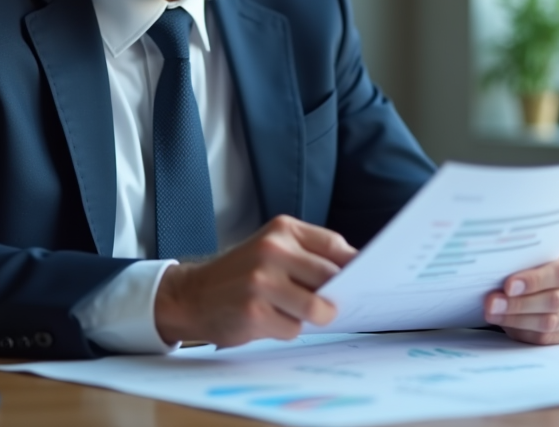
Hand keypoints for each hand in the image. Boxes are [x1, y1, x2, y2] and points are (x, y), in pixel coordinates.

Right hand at [154, 215, 356, 346]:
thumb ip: (308, 256)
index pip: (335, 246)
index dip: (354, 266)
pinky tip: (266, 320)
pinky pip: (293, 328)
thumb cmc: (241, 275)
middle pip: (331, 278)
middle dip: (334, 296)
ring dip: (311, 317)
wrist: (192, 294)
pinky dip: (286, 329)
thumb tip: (355, 276)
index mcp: (282, 229)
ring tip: (290, 311)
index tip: (367, 279)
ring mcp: (262, 281)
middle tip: (328, 304)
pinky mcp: (255, 311)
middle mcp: (272, 249)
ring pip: (317, 308)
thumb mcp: (272, 250)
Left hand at [483, 242, 558, 344]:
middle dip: (519, 304)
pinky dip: (525, 332)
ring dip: (518, 320)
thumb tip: (495, 269)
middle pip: (556, 301)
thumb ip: (529, 258)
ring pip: (552, 323)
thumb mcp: (545, 249)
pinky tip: (507, 324)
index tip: (508, 286)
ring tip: (493, 314)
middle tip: (492, 303)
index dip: (534, 281)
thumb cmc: (550, 256)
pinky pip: (550, 338)